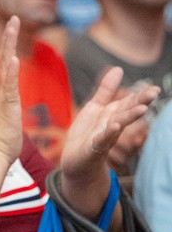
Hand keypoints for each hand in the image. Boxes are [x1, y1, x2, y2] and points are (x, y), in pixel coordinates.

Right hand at [0, 16, 22, 163]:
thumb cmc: (2, 138)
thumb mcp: (6, 113)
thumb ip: (6, 100)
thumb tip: (6, 94)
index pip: (3, 62)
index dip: (7, 44)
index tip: (13, 27)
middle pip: (1, 57)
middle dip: (8, 37)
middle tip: (14, 19)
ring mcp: (0, 97)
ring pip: (3, 66)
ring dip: (8, 46)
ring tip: (13, 27)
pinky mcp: (6, 107)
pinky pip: (8, 86)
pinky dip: (10, 71)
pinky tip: (13, 58)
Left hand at [61, 67, 157, 184]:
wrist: (76, 162)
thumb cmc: (87, 134)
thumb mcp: (95, 108)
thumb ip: (106, 90)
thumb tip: (118, 69)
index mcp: (112, 114)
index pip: (128, 103)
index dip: (140, 96)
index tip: (155, 88)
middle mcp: (112, 125)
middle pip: (127, 112)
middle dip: (139, 103)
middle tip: (154, 93)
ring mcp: (104, 137)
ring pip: (118, 124)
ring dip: (129, 117)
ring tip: (141, 108)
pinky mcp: (93, 147)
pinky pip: (102, 139)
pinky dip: (108, 132)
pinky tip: (114, 126)